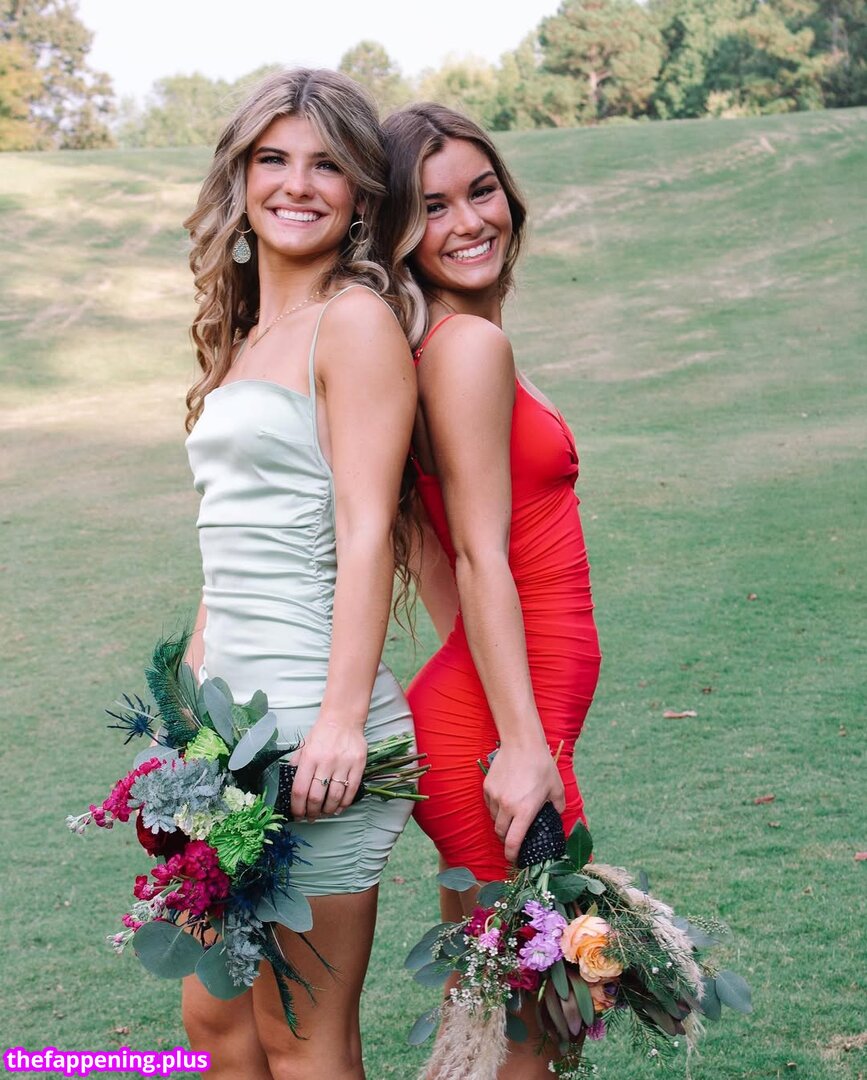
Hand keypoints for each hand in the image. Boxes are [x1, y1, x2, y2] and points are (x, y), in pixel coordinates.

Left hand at [288, 717, 366, 821]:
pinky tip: (339, 807)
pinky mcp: (358, 765)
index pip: (299, 790)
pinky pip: (351, 790)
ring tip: (324, 813)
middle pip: (316, 797)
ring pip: (334, 797)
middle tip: (311, 817)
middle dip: (312, 812)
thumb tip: (289, 784)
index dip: (297, 807)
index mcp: (309, 758)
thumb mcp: (304, 746)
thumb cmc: (321, 733)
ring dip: (328, 810)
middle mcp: (325, 762)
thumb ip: (296, 764)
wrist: (343, 719)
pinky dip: (344, 803)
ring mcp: (343, 764)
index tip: (297, 815)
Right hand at [483, 740, 565, 864]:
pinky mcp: (487, 787)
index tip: (513, 859)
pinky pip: (489, 805)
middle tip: (513, 838)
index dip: (512, 854)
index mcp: (525, 811)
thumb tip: (557, 816)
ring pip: (493, 818)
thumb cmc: (541, 765)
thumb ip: (558, 807)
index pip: (513, 842)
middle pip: (500, 833)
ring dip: (501, 822)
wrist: (522, 743)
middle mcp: (507, 807)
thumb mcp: (556, 788)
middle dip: (505, 839)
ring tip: (510, 815)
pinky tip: (504, 800)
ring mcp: (495, 796)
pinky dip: (495, 808)